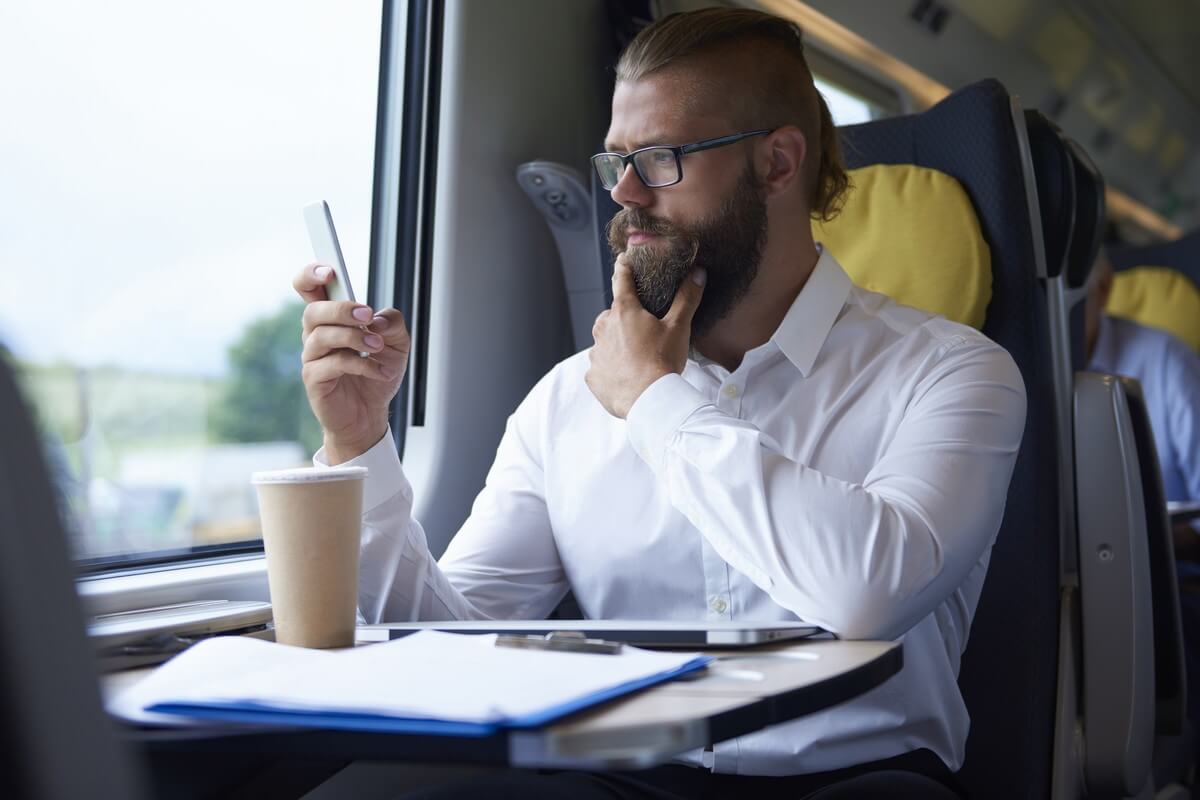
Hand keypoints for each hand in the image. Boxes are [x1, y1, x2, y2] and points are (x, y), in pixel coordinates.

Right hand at [293, 263, 410, 462]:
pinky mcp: (314, 380)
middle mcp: (316, 334)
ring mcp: (312, 357)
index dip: (311, 274)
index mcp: (331, 318)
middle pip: (313, 310)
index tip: (330, 272)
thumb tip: (378, 318)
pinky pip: (332, 364)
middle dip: (342, 309)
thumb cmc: (377, 373)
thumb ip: (393, 324)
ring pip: (321, 335)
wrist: (371, 414)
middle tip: (367, 317)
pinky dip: (361, 365)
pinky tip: (379, 371)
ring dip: (354, 338)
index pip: (308, 288)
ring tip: (378, 348)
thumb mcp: (398, 344)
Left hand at [585, 255, 704, 417]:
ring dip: (617, 345)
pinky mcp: (593, 376)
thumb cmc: (663, 360)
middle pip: (612, 315)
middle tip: (644, 331)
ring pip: (605, 341)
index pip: (621, 279)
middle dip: (625, 319)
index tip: (622, 260)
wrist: (649, 400)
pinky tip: (627, 375)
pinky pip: (601, 367)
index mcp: (624, 311)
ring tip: (638, 357)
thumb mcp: (678, 326)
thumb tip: (698, 273)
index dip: (623, 267)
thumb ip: (687, 298)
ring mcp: (595, 353)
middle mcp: (603, 328)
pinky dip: (611, 369)